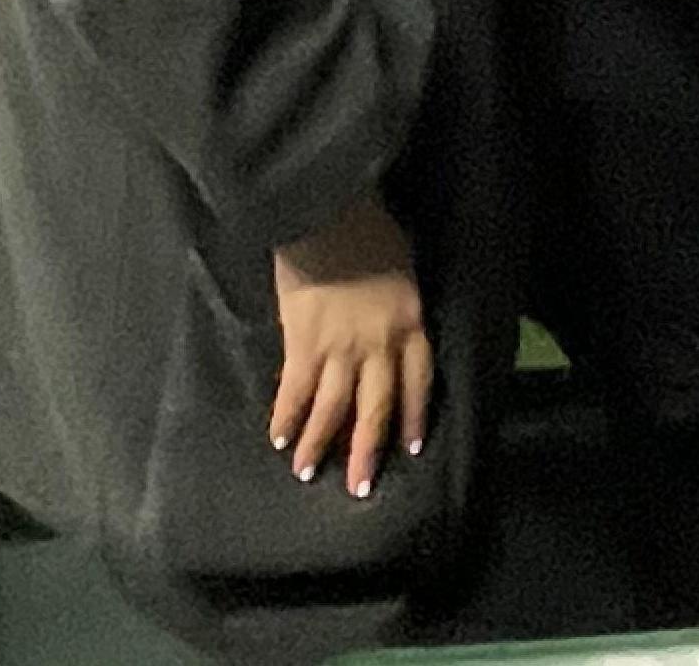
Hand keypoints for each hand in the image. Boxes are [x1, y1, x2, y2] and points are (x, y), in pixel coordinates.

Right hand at [269, 189, 430, 498]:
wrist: (329, 210)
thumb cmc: (368, 228)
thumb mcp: (401, 266)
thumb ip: (398, 303)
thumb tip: (389, 329)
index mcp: (410, 320)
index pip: (419, 380)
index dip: (414, 416)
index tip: (411, 448)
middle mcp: (380, 342)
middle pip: (378, 408)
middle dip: (368, 451)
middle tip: (360, 489)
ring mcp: (341, 347)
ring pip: (334, 409)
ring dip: (320, 444)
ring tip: (310, 473)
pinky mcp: (303, 343)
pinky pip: (296, 392)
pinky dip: (287, 418)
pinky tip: (279, 438)